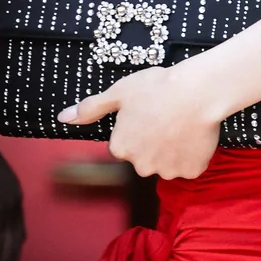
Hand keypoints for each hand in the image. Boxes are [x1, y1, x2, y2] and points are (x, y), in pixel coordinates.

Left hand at [58, 65, 221, 179]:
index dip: (139, 127)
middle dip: (155, 142)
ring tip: (182, 123)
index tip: (150, 112)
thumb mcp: (119, 92)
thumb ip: (90, 108)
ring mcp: (167, 171)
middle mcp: (140, 166)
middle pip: (146, 156)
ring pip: (168, 162)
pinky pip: (190, 165)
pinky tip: (194, 134)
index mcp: (121, 148)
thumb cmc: (157, 88)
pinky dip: (193, 153)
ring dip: (174, 149)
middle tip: (167, 117)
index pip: (126, 143)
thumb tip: (63, 118)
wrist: (197, 92)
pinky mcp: (190, 171)